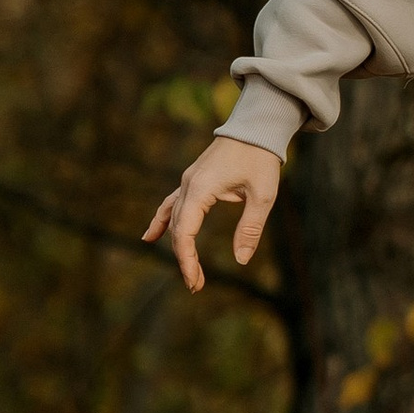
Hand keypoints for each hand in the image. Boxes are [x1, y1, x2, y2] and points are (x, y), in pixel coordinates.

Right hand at [145, 134, 283, 290]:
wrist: (256, 126)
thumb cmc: (261, 158)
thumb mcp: (263, 195)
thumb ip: (251, 228)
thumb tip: (241, 260)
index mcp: (200, 189)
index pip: (184, 233)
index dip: (186, 260)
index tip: (195, 282)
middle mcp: (188, 185)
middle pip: (177, 229)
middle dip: (185, 259)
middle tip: (197, 285)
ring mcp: (187, 181)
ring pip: (173, 218)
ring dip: (176, 244)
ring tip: (185, 271)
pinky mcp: (193, 180)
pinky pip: (172, 204)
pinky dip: (163, 221)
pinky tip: (150, 236)